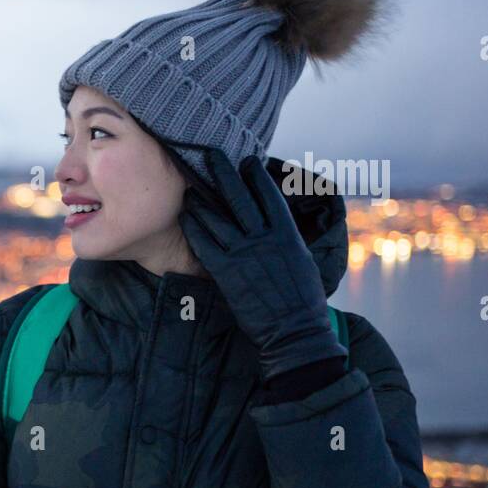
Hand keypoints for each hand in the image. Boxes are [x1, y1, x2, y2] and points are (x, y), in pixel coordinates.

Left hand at [178, 148, 346, 381]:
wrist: (294, 332)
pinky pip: (205, 243)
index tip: (247, 161)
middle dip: (225, 173)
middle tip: (211, 155)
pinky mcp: (226, 272)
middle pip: (240, 198)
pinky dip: (195, 227)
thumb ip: (286, 239)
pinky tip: (185, 216)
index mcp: (287, 234)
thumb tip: (278, 225)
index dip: (256, 176)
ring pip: (217, 217)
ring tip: (190, 187)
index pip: (269, 195)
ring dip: (202, 199)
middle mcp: (265, 238)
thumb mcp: (301, 260)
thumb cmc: (301, 300)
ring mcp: (244, 254)